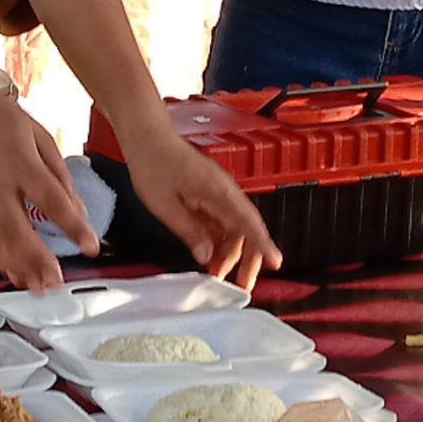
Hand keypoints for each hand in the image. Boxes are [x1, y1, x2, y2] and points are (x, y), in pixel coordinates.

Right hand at [0, 72, 93, 291]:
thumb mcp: (33, 130)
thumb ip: (57, 168)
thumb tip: (75, 206)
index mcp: (19, 161)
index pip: (50, 198)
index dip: (72, 225)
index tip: (90, 246)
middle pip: (19, 229)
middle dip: (38, 259)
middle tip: (57, 280)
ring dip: (19, 268)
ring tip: (38, 287)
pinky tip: (13, 274)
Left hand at [119, 128, 280, 287]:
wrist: (147, 137)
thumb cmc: (154, 162)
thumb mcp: (165, 205)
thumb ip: (189, 232)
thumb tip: (206, 256)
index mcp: (218, 191)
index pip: (248, 223)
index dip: (263, 245)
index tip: (275, 262)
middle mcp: (224, 192)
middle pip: (247, 230)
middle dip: (250, 258)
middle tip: (244, 283)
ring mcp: (218, 194)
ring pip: (235, 229)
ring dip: (232, 253)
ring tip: (221, 275)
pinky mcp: (210, 195)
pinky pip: (222, 223)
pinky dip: (220, 242)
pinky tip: (212, 257)